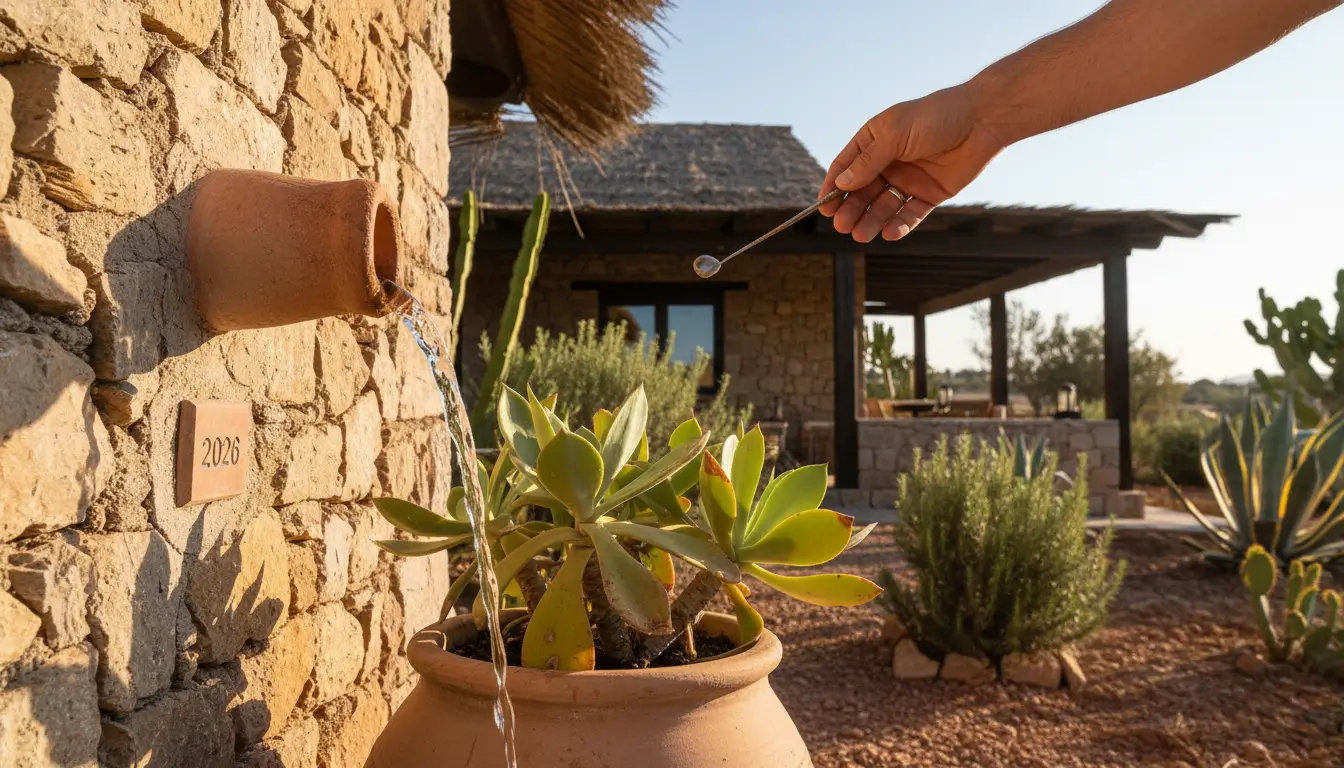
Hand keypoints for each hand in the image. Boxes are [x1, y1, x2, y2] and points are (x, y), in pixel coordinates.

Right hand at [819, 85, 1006, 242]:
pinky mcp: (929, 194)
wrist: (982, 120)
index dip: (833, 187)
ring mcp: (908, 179)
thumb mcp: (896, 134)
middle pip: (862, 192)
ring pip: (883, 206)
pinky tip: (890, 233)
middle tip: (843, 226)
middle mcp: (888, 161)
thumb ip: (868, 161)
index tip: (824, 208)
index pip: (846, 167)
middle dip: (852, 209)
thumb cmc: (937, 117)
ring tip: (861, 235)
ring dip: (871, 221)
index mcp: (875, 140)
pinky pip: (909, 213)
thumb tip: (842, 184)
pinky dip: (899, 224)